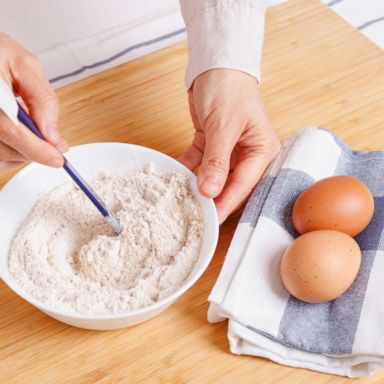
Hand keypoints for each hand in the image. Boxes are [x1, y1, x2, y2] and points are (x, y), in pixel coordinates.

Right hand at [0, 32, 66, 172]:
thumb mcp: (24, 64)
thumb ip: (42, 99)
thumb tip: (54, 135)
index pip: (10, 130)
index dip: (37, 149)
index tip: (57, 158)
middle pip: (5, 149)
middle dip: (34, 151)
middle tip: (52, 145)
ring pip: (0, 157)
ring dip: (23, 153)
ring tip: (33, 137)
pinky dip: (11, 154)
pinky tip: (19, 141)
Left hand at [179, 69, 279, 223]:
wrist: (216, 64)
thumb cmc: (229, 88)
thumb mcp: (224, 125)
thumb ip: (217, 160)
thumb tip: (210, 191)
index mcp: (262, 151)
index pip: (243, 184)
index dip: (226, 203)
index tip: (210, 219)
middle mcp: (248, 154)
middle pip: (230, 184)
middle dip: (213, 198)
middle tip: (195, 214)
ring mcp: (230, 151)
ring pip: (214, 176)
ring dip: (198, 185)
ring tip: (182, 198)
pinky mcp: (212, 145)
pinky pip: (200, 163)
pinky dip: (188, 169)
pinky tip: (176, 177)